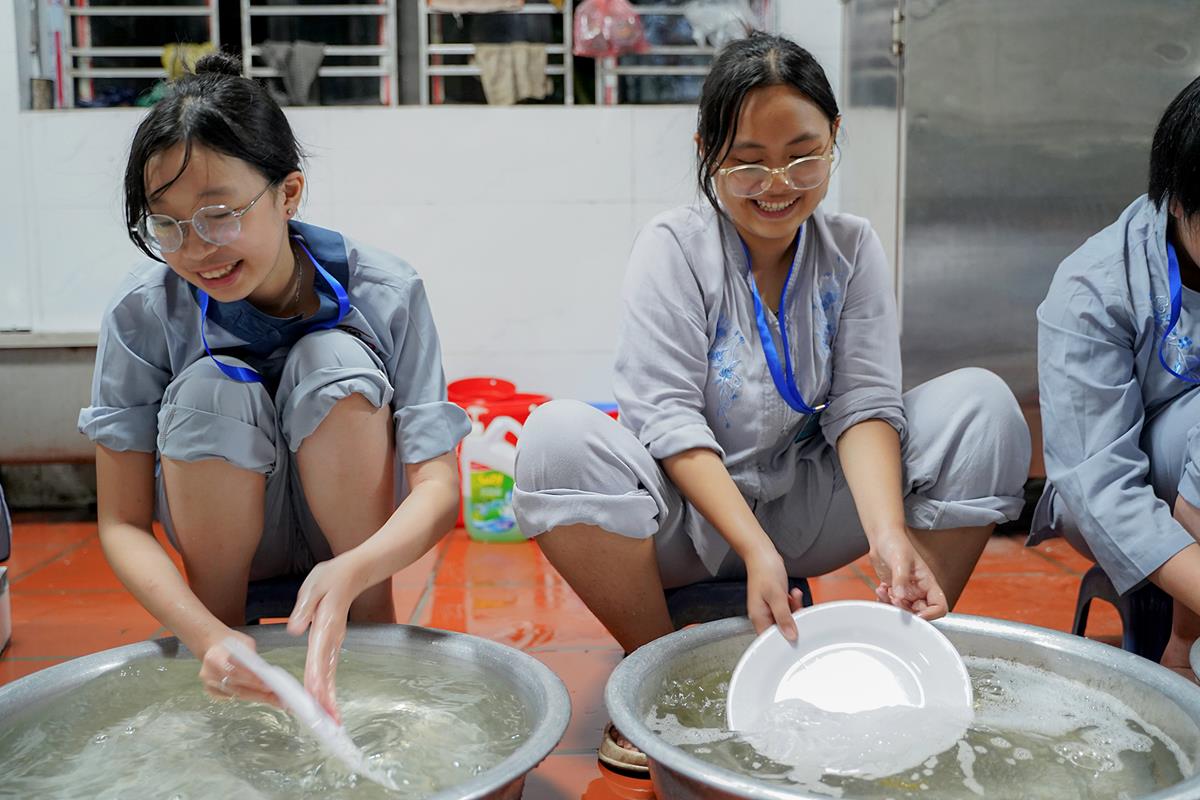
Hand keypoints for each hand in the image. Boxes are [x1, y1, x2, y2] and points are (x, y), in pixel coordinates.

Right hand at [198, 629, 281, 706]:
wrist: (215, 645)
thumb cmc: (232, 643)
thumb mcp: (244, 643)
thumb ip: (252, 657)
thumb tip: (266, 673)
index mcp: (214, 658)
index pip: (234, 672)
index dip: (251, 680)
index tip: (268, 685)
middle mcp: (209, 673)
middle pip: (236, 687)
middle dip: (258, 693)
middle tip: (276, 696)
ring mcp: (209, 684)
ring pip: (236, 694)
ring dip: (256, 697)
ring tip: (274, 698)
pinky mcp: (211, 691)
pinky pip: (232, 697)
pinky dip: (248, 696)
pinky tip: (262, 697)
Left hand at [287, 556, 360, 722]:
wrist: (354, 573)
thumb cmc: (331, 577)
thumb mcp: (314, 585)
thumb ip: (304, 607)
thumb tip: (294, 629)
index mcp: (326, 625)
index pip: (319, 655)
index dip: (317, 676)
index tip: (315, 695)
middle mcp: (332, 638)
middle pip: (328, 672)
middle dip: (327, 698)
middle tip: (328, 722)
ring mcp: (334, 642)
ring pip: (329, 674)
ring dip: (328, 698)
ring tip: (328, 721)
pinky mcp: (332, 643)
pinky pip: (328, 668)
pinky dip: (326, 687)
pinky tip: (322, 702)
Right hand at [745, 546, 804, 639]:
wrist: (762, 554)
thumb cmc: (764, 571)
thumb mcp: (777, 595)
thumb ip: (784, 617)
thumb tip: (790, 635)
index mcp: (758, 617)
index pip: (771, 638)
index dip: (785, 639)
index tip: (797, 634)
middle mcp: (763, 615)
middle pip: (781, 630)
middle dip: (793, 621)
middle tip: (799, 609)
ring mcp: (769, 608)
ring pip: (786, 619)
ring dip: (794, 609)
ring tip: (794, 596)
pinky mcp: (775, 602)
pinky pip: (787, 609)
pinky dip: (793, 603)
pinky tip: (793, 594)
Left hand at [868, 528, 947, 619]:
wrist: (882, 537)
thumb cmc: (896, 542)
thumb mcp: (900, 559)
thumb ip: (900, 578)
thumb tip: (899, 596)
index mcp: (928, 582)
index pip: (939, 606)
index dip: (931, 614)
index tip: (916, 615)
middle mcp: (920, 589)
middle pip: (920, 612)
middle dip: (906, 611)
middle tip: (894, 600)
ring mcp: (907, 591)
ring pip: (904, 610)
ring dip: (892, 606)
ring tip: (883, 592)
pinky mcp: (896, 591)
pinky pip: (892, 605)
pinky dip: (885, 602)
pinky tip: (881, 590)